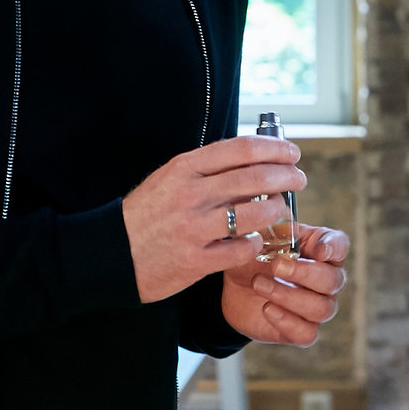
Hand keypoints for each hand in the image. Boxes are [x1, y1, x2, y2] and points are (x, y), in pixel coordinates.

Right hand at [121, 136, 305, 302]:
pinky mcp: (196, 260)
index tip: (291, 152)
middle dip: (287, 176)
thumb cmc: (146, 214)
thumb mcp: (169, 179)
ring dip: (277, 209)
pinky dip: (255, 242)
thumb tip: (253, 157)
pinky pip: (241, 248)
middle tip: (299, 179)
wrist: (109, 255)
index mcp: (184, 169)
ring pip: (255, 213)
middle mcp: (190, 195)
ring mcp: (193, 229)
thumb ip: (206, 169)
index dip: (275, 148)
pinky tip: (255, 238)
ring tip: (281, 208)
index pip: (242, 149)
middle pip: (255, 178)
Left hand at [222, 224, 349, 345]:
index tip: (317, 250)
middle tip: (276, 265)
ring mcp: (315, 307)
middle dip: (304, 273)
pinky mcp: (300, 330)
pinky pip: (308, 333)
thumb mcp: (259, 234)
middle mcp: (326, 280)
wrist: (231, 286)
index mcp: (320, 251)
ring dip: (289, 296)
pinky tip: (266, 308)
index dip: (333, 249)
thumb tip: (275, 204)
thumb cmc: (253, 255)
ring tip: (259, 284)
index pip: (340, 247)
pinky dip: (287, 321)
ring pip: (322, 308)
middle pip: (333, 281)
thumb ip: (271, 221)